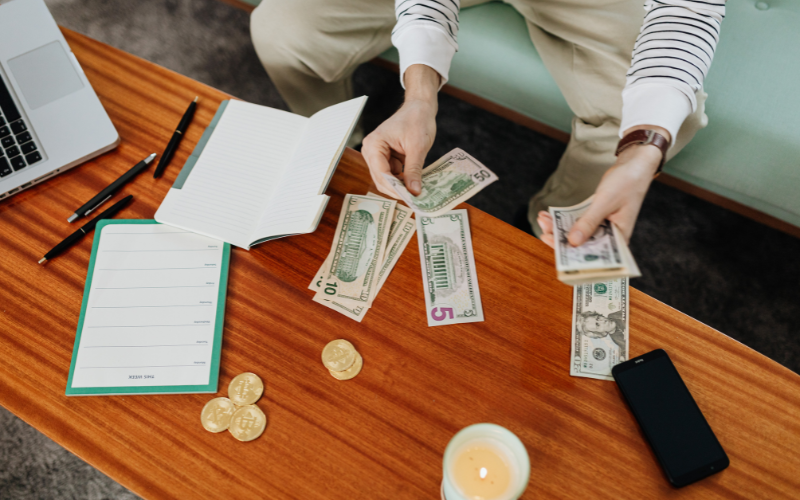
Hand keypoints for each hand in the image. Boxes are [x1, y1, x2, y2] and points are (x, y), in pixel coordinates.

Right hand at [362, 64, 439, 196]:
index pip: (381, 173)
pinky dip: (402, 180)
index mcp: (374, 145)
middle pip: (381, 179)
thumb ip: (414, 170)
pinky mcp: (386, 158)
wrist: (420, 107)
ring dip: (400, 187)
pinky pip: (392, 175)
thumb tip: (414, 192)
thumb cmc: (417, 120)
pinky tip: (414, 185)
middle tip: (415, 201)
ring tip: (416, 194)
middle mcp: (371, 151)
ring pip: (386, 179)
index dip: (396, 188)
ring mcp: (377, 155)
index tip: (411, 199)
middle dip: (397, 190)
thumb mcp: (417, 147)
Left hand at [537, 125, 668, 247]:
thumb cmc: (627, 183)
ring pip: (577, 234)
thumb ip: (589, 222)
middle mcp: (610, 237)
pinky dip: (564, 219)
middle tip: (543, 231)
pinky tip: (549, 214)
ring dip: (559, 228)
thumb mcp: (605, 202)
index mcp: (620, 240)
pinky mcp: (596, 218)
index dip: (572, 254)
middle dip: (561, 239)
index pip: (594, 254)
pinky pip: (577, 222)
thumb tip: (573, 242)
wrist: (634, 165)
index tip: (554, 246)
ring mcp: (602, 228)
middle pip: (582, 246)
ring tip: (543, 219)